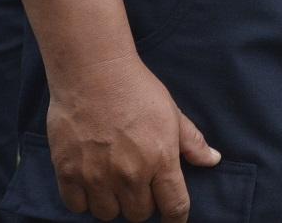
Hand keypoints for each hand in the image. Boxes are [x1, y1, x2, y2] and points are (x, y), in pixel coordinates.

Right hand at [45, 54, 219, 220]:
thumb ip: (191, 142)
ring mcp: (97, 175)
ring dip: (113, 204)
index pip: (174, 206)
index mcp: (161, 160)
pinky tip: (91, 183)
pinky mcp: (68, 172)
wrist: (93, 73)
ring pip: (108, 214)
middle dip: (143, 204)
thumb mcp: (172, 113)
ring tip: (114, 184)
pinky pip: (77, 206)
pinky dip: (85, 201)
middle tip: (139, 186)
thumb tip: (213, 160)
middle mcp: (129, 174)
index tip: (174, 218)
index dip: (176, 217)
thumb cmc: (137, 89)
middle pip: (139, 214)